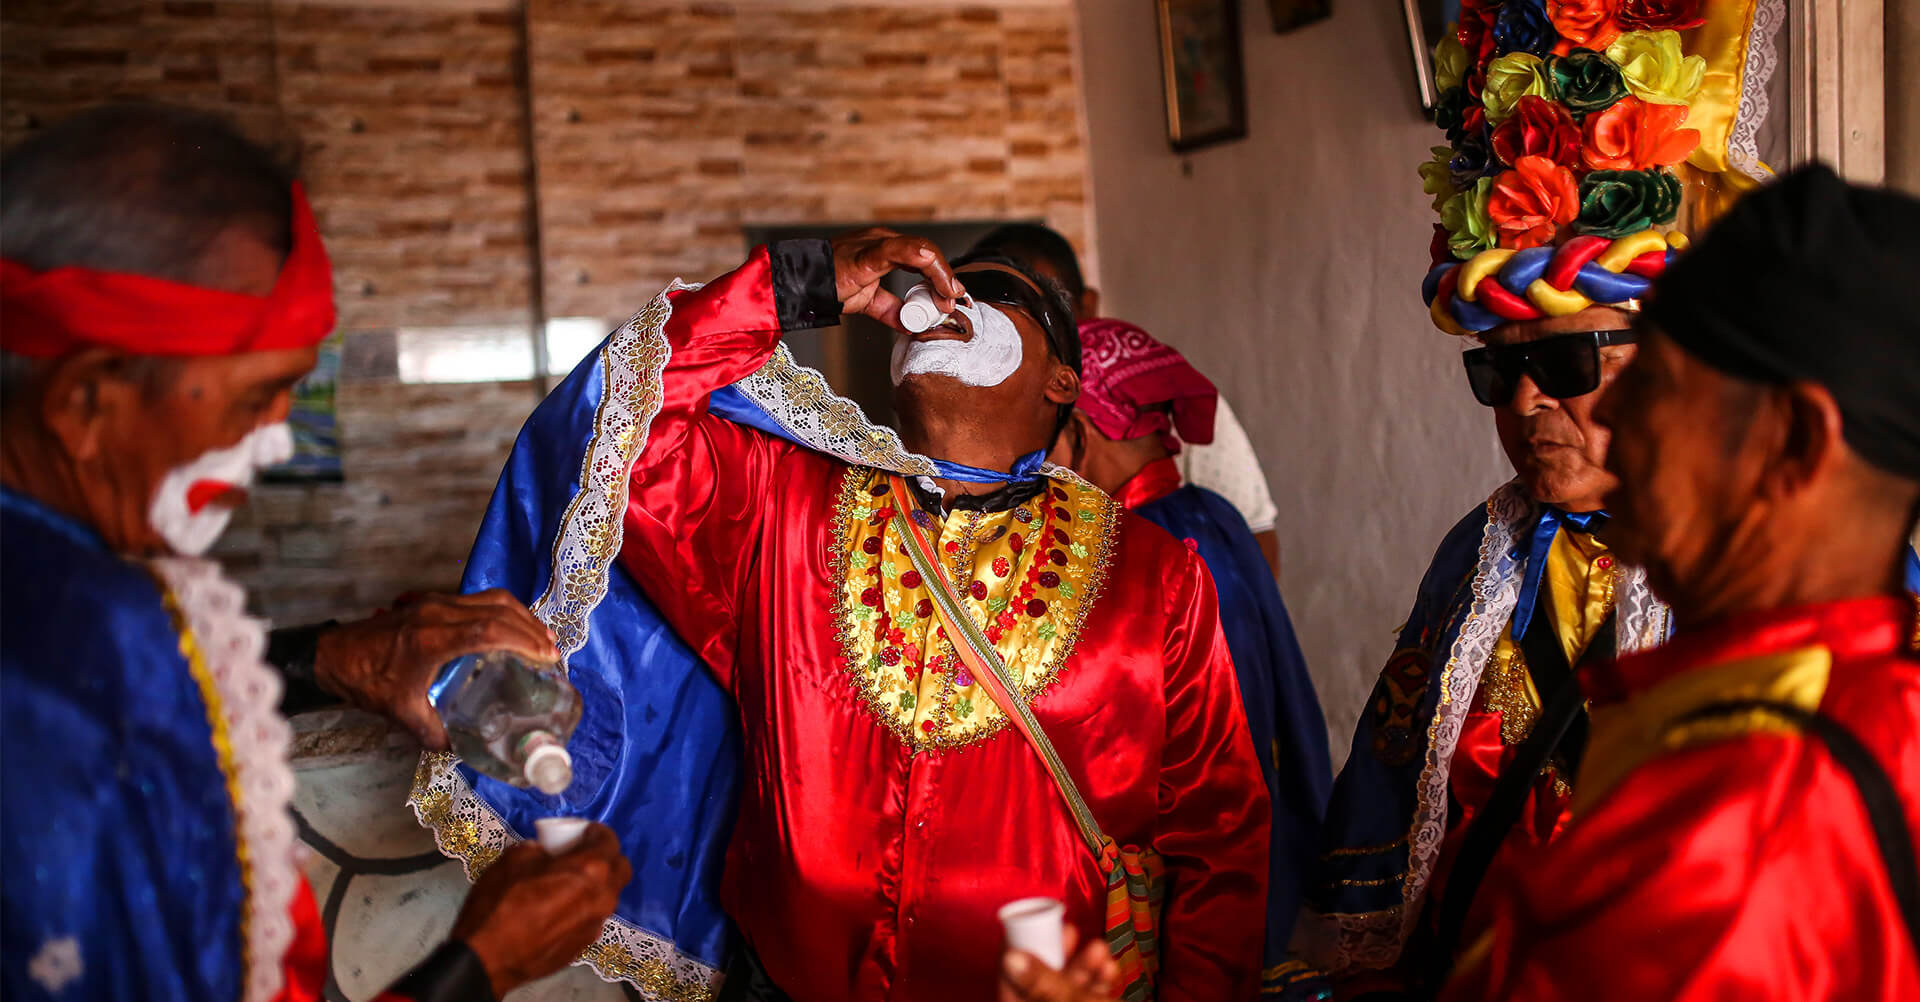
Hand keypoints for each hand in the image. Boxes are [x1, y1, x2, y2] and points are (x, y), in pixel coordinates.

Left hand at [312, 589, 559, 749]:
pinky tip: (514, 628)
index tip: (545, 655)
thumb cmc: (367, 682)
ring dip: (521, 616)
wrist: (335, 655)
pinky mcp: (435, 601)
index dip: (522, 640)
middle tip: (552, 652)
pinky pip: (479, 599)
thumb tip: (467, 749)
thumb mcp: (403, 712)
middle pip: (498, 609)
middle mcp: (438, 613)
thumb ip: (436, 733)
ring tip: (542, 638)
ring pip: (491, 599)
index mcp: (431, 640)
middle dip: (531, 629)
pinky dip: (504, 612)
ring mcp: (437, 602)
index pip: (488, 630)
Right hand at [450, 822, 631, 996]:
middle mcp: (602, 897)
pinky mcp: (585, 945)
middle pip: (620, 869)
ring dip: (597, 884)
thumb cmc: (500, 904)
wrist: (488, 960)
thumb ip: (537, 850)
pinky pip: (593, 917)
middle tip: (581, 855)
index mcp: (590, 870)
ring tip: (569, 883)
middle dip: (606, 857)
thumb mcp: (512, 860)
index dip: (596, 832)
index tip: (583, 832)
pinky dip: (584, 907)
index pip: (609, 840)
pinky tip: (560, 910)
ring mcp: (596, 924)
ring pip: (608, 895)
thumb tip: (544, 853)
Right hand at [830, 227, 966, 330]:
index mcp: (886, 249)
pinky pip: (897, 250)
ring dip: (940, 274)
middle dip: (946, 279)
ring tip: (948, 295)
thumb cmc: (829, 286)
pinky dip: (918, 257)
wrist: (800, 286)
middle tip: (954, 301)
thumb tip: (912, 325)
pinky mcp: (866, 254)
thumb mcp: (869, 302)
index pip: (925, 259)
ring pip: (920, 250)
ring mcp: (876, 244)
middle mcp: (884, 241)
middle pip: (928, 254)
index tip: (951, 299)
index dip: (942, 278)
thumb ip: (891, 310)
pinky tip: (931, 265)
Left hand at [998, 925, 1120, 1001]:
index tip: (1028, 922)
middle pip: (1041, 979)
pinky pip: (1085, 995)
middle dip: (1059, 953)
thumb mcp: (1070, 1000)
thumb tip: (1011, 957)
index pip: (1009, 980)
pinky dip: (1097, 980)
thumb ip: (1043, 981)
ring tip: (1098, 947)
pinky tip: (1108, 968)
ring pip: (1066, 986)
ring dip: (1084, 964)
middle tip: (1069, 930)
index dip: (1019, 947)